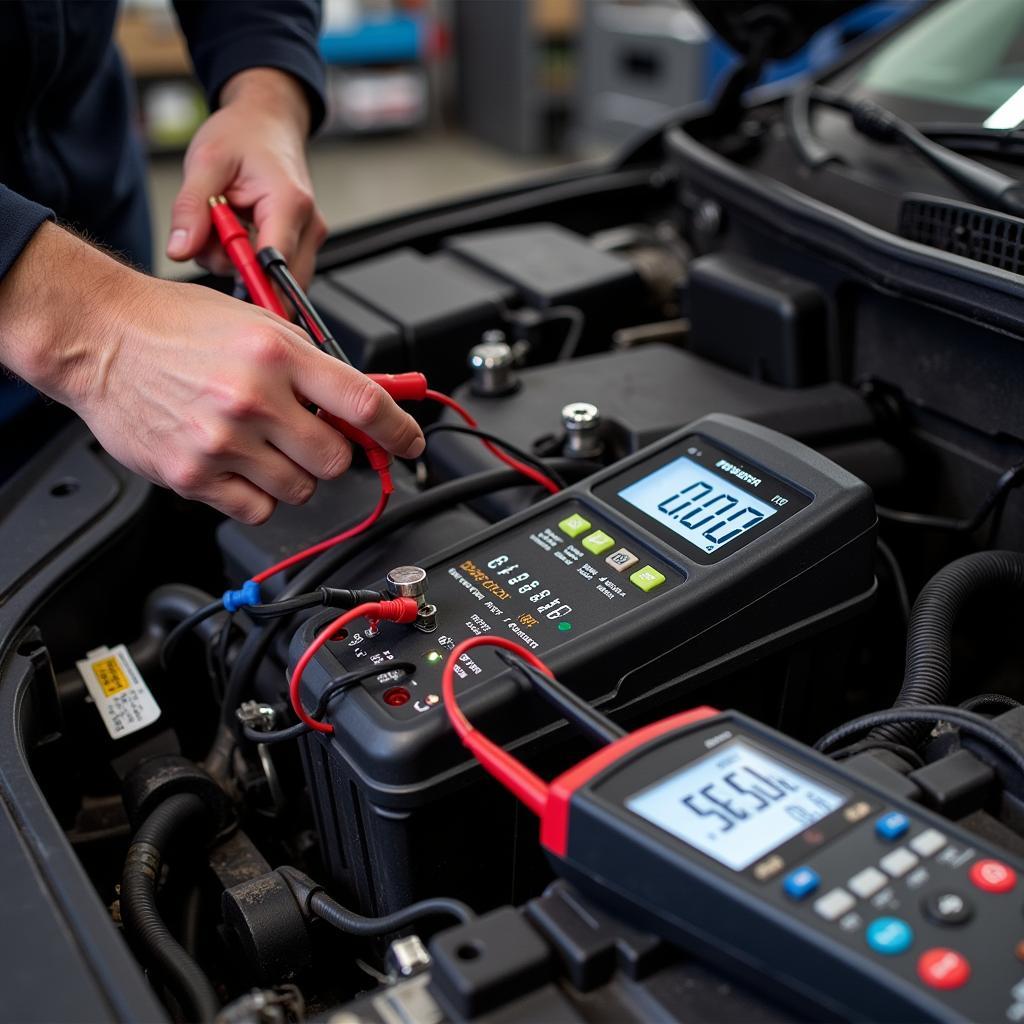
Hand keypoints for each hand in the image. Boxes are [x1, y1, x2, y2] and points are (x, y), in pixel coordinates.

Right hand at [1, 225, 424, 522]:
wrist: (100, 337)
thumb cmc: (178, 326)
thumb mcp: (258, 324)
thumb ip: (313, 366)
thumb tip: (364, 405)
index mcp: (278, 353)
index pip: (365, 403)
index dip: (399, 431)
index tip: (410, 444)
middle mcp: (253, 397)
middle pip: (335, 459)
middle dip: (333, 453)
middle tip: (311, 438)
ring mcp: (222, 441)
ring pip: (300, 490)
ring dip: (295, 476)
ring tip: (264, 446)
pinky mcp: (193, 475)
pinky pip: (256, 509)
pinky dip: (258, 496)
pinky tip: (240, 466)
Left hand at [166, 68, 325, 286]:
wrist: (267, 121)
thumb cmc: (243, 134)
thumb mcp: (205, 162)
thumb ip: (191, 208)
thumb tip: (179, 250)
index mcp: (288, 203)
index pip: (275, 266)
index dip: (247, 280)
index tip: (222, 274)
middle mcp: (308, 226)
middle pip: (277, 281)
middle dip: (238, 270)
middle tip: (215, 235)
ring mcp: (309, 237)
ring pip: (273, 279)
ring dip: (239, 264)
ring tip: (225, 225)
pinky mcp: (302, 243)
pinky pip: (274, 270)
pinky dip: (249, 260)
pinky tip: (239, 233)